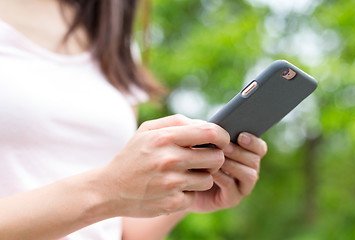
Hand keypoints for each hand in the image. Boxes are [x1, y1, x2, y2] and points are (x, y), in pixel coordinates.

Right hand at [97, 115, 229, 217]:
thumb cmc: (133, 155)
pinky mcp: (172, 202)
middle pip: (216, 158)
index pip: (210, 133)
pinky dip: (188, 192)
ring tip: (185, 174)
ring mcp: (171, 183)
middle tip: (204, 159)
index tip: (223, 141)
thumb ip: (177, 122)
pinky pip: (195, 195)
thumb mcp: (147, 130)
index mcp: (164, 138)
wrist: (110, 189)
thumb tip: (205, 124)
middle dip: (214, 158)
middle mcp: (169, 159)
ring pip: (208, 178)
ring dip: (201, 176)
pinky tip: (174, 188)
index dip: (223, 136)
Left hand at [188, 132, 266, 212]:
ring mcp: (241, 187)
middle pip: (254, 160)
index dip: (253, 142)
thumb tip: (215, 125)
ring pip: (249, 174)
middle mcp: (248, 170)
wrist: (183, 184)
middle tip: (224, 147)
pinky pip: (232, 187)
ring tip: (218, 157)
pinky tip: (211, 171)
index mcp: (245, 154)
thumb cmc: (194, 159)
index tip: (241, 136)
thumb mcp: (202, 143)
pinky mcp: (231, 199)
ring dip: (233, 164)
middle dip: (239, 152)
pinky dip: (222, 177)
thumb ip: (211, 134)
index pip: (259, 148)